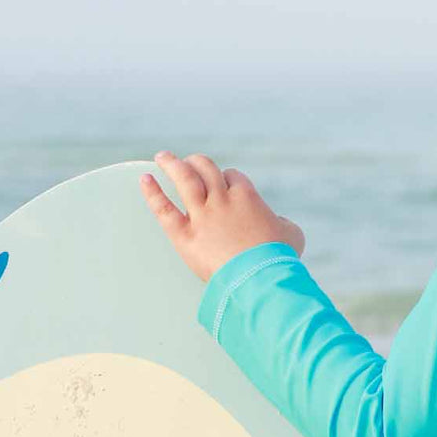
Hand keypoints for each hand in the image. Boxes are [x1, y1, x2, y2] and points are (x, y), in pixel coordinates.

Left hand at [139, 151, 305, 283]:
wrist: (259, 278)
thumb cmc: (279, 259)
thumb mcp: (292, 235)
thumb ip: (283, 223)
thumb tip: (278, 223)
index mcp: (247, 197)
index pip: (232, 177)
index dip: (227, 178)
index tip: (224, 183)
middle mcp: (222, 199)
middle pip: (206, 169)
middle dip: (197, 162)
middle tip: (191, 162)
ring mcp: (202, 215)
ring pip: (184, 179)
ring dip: (172, 164)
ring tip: (163, 157)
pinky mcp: (185, 235)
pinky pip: (164, 208)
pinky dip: (153, 192)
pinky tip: (145, 179)